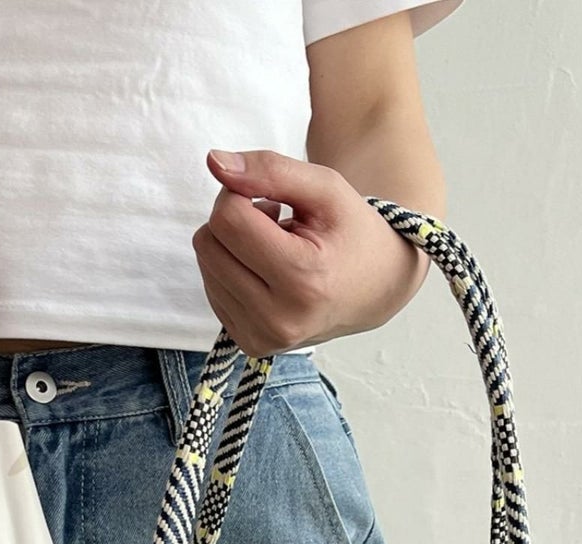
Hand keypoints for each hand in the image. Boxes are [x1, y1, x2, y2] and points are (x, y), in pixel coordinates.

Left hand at [193, 148, 427, 355]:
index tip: (271, 200)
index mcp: (303, 279)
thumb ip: (271, 170)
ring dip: (234, 247)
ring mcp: (263, 337)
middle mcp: (279, 318)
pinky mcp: (251, 344)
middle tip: (275, 223)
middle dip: (234, 219)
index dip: (240, 194)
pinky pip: (212, 290)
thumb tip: (214, 162)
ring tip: (276, 250)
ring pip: (206, 266)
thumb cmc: (353, 234)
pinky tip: (268, 272)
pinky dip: (233, 272)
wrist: (376, 291)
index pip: (228, 219)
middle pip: (209, 243)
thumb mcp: (326, 189)